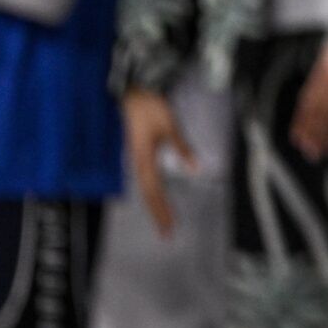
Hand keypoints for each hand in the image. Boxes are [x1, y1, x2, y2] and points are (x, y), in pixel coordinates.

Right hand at [123, 89, 194, 236]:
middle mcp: (137, 163)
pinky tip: (154, 197)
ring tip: (163, 220)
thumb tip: (196, 169)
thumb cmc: (150, 107)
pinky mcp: (137, 153)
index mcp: (144, 159)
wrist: (131, 93)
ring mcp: (135, 158)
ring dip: (154, 204)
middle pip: (149, 194)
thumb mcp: (170, 125)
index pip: (154, 192)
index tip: (170, 228)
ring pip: (145, 187)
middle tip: (167, 234)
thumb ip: (182, 147)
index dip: (162, 211)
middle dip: (158, 213)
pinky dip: (150, 191)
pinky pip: (144, 178)